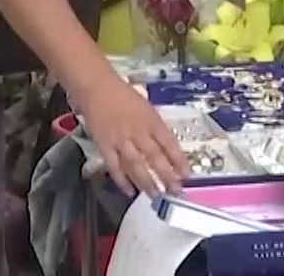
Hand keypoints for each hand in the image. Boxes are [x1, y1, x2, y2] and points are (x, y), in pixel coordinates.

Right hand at [76, 75, 188, 196]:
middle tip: (175, 192)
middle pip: (155, 157)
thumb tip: (167, 150)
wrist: (96, 87)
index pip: (169, 143)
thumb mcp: (147, 108)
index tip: (187, 175)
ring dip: (146, 182)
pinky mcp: (104, 146)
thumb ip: (155, 128)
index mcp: (151, 120)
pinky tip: (129, 191)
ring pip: (136, 165)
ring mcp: (120, 140)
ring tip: (155, 196)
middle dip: (166, 176)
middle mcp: (138, 131)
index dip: (179, 160)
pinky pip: (114, 166)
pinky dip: (122, 180)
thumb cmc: (124, 96)